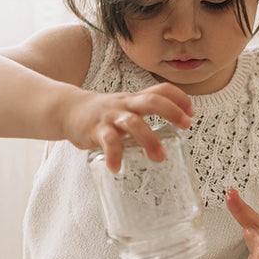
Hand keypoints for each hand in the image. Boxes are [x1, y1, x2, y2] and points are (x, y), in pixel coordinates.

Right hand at [62, 82, 192, 171]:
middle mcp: (124, 105)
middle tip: (185, 125)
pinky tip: (117, 168)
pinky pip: (107, 141)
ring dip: (149, 139)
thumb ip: (142, 121)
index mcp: (134, 100)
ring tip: (159, 158)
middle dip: (171, 111)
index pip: (160, 89)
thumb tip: (167, 140)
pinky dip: (114, 155)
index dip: (178, 97)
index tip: (191, 112)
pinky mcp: (95, 130)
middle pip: (151, 100)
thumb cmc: (100, 115)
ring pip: (133, 122)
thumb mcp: (124, 111)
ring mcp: (110, 116)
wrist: (67, 110)